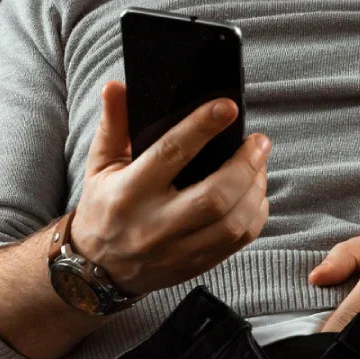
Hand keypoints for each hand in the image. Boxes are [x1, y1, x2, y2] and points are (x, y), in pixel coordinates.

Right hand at [69, 81, 271, 296]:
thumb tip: (117, 87)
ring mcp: (178, 250)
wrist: (100, 270)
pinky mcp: (197, 265)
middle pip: (214, 196)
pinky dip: (255, 215)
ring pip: (232, 223)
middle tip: (259, 142)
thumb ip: (113, 126)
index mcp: (129, 193)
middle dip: (245, 165)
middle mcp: (155, 225)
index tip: (229, 107)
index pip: (171, 154)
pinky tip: (256, 195)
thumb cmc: (104, 208)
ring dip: (256, 190)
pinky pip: (238, 241)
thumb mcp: (99, 166)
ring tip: (259, 166)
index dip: (202, 127)